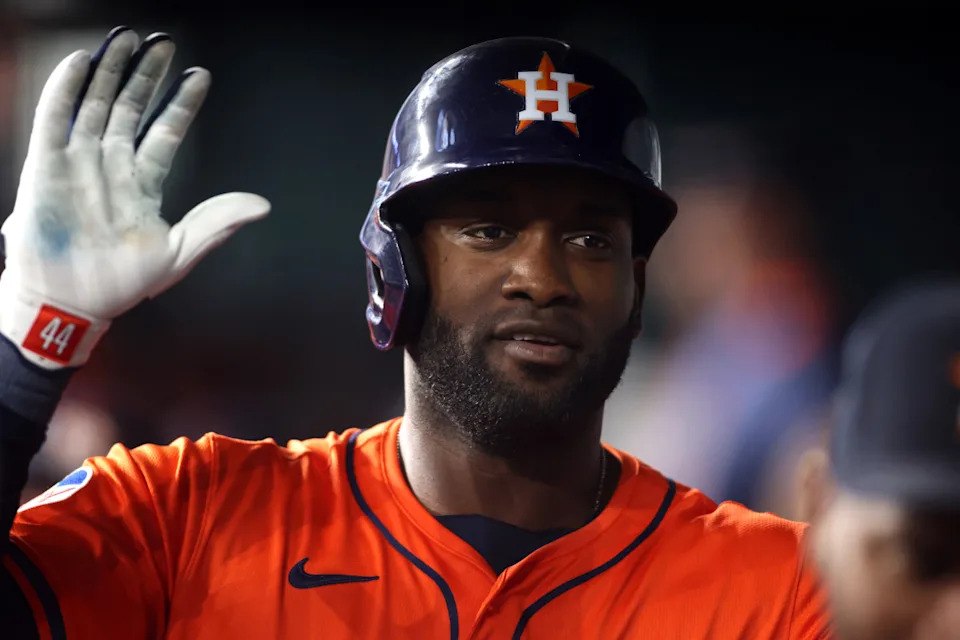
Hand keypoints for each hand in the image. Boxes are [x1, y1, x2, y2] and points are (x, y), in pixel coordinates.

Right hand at [0, 26, 269, 368]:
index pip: (166, 134)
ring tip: (127, 39)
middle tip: (163, 42)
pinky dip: (65, 90)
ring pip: (96, 105)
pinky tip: (80, 62)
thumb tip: (262, 205)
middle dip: (147, 77)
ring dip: (111, 72)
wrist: (70, 302)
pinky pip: (54, 120)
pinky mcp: (45, 166)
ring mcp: (78, 163)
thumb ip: (217, 224)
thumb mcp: (178, 253)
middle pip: (131, 110)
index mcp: (144, 185)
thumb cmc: (121, 283)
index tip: (199, 75)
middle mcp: (112, 167)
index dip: (181, 104)